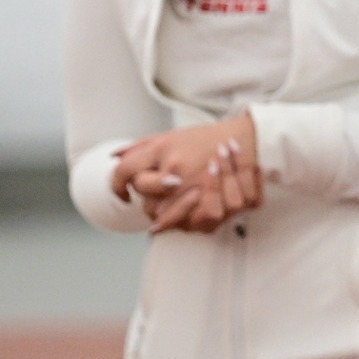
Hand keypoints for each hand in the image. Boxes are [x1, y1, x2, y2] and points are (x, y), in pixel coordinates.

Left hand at [111, 114, 261, 230]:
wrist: (245, 141)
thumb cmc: (207, 138)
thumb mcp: (172, 135)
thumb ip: (141, 146)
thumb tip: (113, 156)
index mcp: (163, 148)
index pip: (125, 170)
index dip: (117, 184)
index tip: (122, 193)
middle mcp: (174, 167)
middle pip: (143, 198)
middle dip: (147, 201)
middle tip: (157, 200)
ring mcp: (190, 186)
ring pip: (161, 215)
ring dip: (163, 214)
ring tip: (173, 206)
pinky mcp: (206, 201)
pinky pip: (184, 223)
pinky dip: (181, 221)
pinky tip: (186, 213)